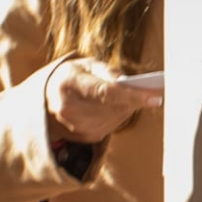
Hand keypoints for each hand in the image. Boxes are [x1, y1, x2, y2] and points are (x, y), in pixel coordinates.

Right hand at [45, 60, 161, 143]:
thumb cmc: (73, 76)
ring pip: (116, 119)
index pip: (106, 93)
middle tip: (152, 93)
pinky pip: (112, 127)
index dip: (133, 95)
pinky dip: (118, 116)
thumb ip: (109, 71)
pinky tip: (116, 107)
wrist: (47, 97)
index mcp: (69, 84)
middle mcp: (69, 109)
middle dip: (134, 101)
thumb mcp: (87, 65)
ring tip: (132, 96)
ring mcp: (76, 127)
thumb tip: (131, 84)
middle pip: (114, 108)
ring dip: (127, 108)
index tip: (155, 95)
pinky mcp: (84, 137)